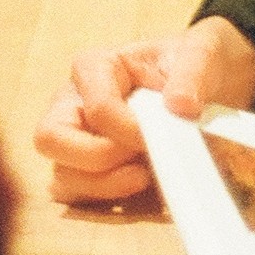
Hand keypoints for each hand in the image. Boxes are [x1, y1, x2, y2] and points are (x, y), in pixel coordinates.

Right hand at [34, 18, 254, 206]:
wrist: (203, 85)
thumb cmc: (190, 65)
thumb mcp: (200, 55)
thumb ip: (193, 73)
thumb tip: (180, 106)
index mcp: (95, 67)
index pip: (97, 107)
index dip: (128, 129)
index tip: (161, 136)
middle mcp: (72, 103)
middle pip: (51, 139)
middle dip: (96, 159)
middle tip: (139, 163)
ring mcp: (73, 139)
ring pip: (61, 175)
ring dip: (103, 186)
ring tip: (145, 177)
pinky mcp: (84, 169)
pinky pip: (75, 195)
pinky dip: (104, 200)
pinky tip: (138, 187)